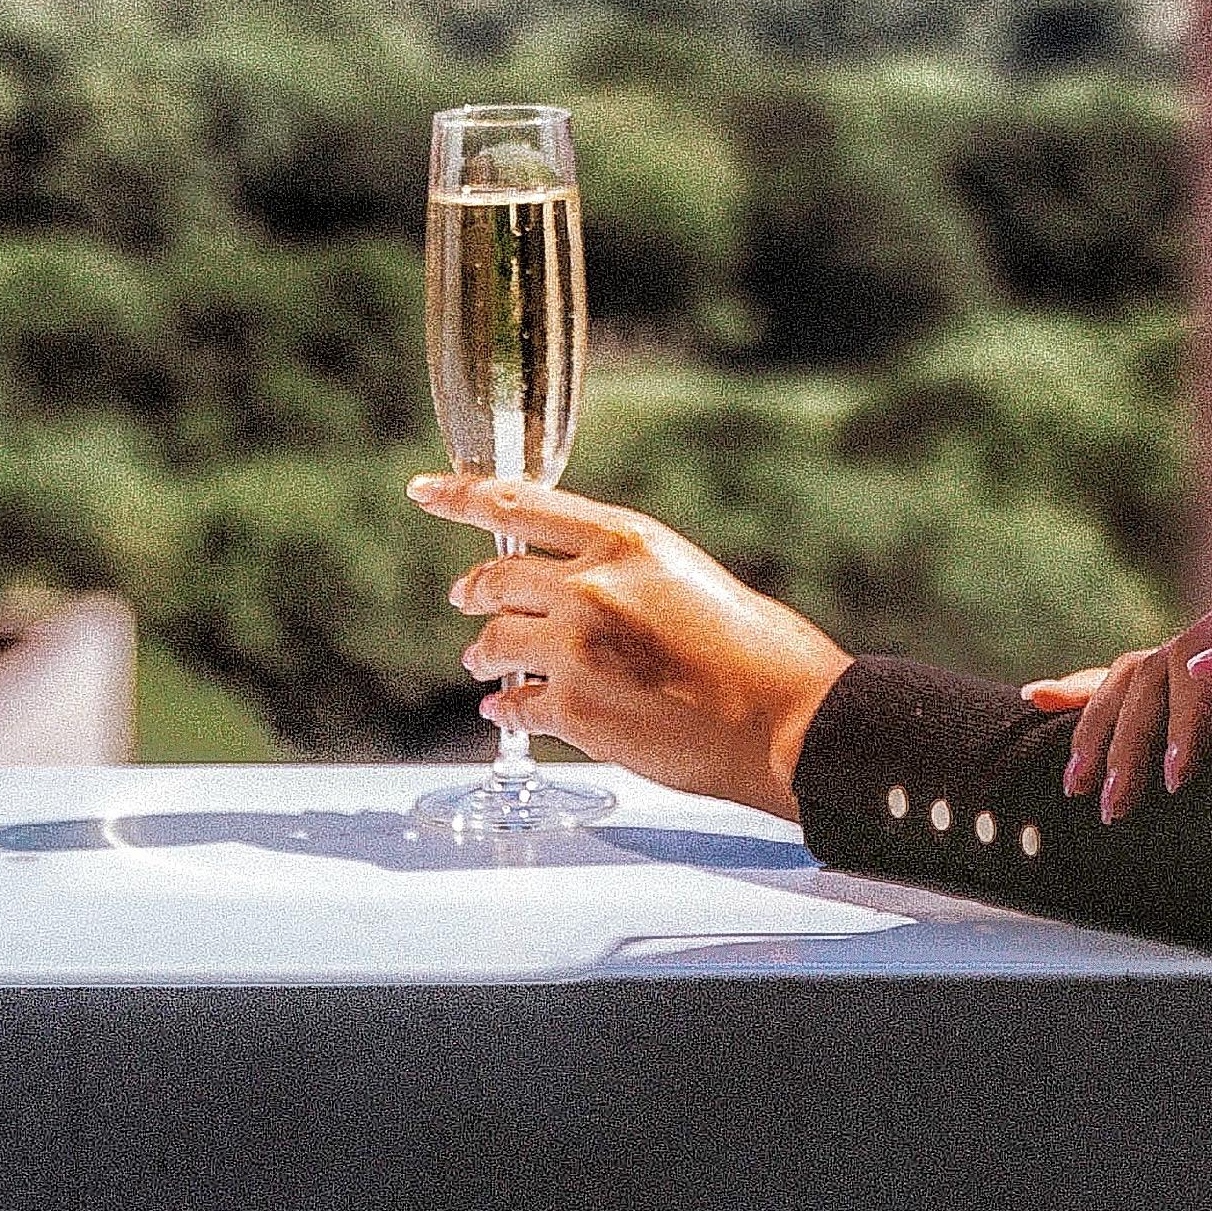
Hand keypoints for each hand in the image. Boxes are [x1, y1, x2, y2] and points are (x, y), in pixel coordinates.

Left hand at [409, 474, 850, 818]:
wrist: (787, 720)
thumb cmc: (759, 651)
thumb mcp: (689, 577)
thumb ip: (626, 575)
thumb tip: (580, 591)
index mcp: (626, 540)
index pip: (519, 504)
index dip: (460, 496)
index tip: (424, 490)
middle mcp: (591, 587)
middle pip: (494, 579)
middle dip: (472, 592)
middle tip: (464, 599)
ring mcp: (576, 651)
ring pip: (494, 643)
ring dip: (484, 654)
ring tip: (483, 663)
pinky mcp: (574, 712)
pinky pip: (513, 706)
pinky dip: (505, 710)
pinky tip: (506, 712)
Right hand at [1022, 563, 1211, 822]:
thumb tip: (1201, 666)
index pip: (1192, 658)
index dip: (1181, 722)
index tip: (1180, 781)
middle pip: (1152, 671)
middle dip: (1129, 742)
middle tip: (1115, 807)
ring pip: (1129, 677)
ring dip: (1098, 730)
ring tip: (1076, 786)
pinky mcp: (1206, 666)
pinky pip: (1132, 675)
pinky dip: (1088, 690)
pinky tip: (1041, 699)